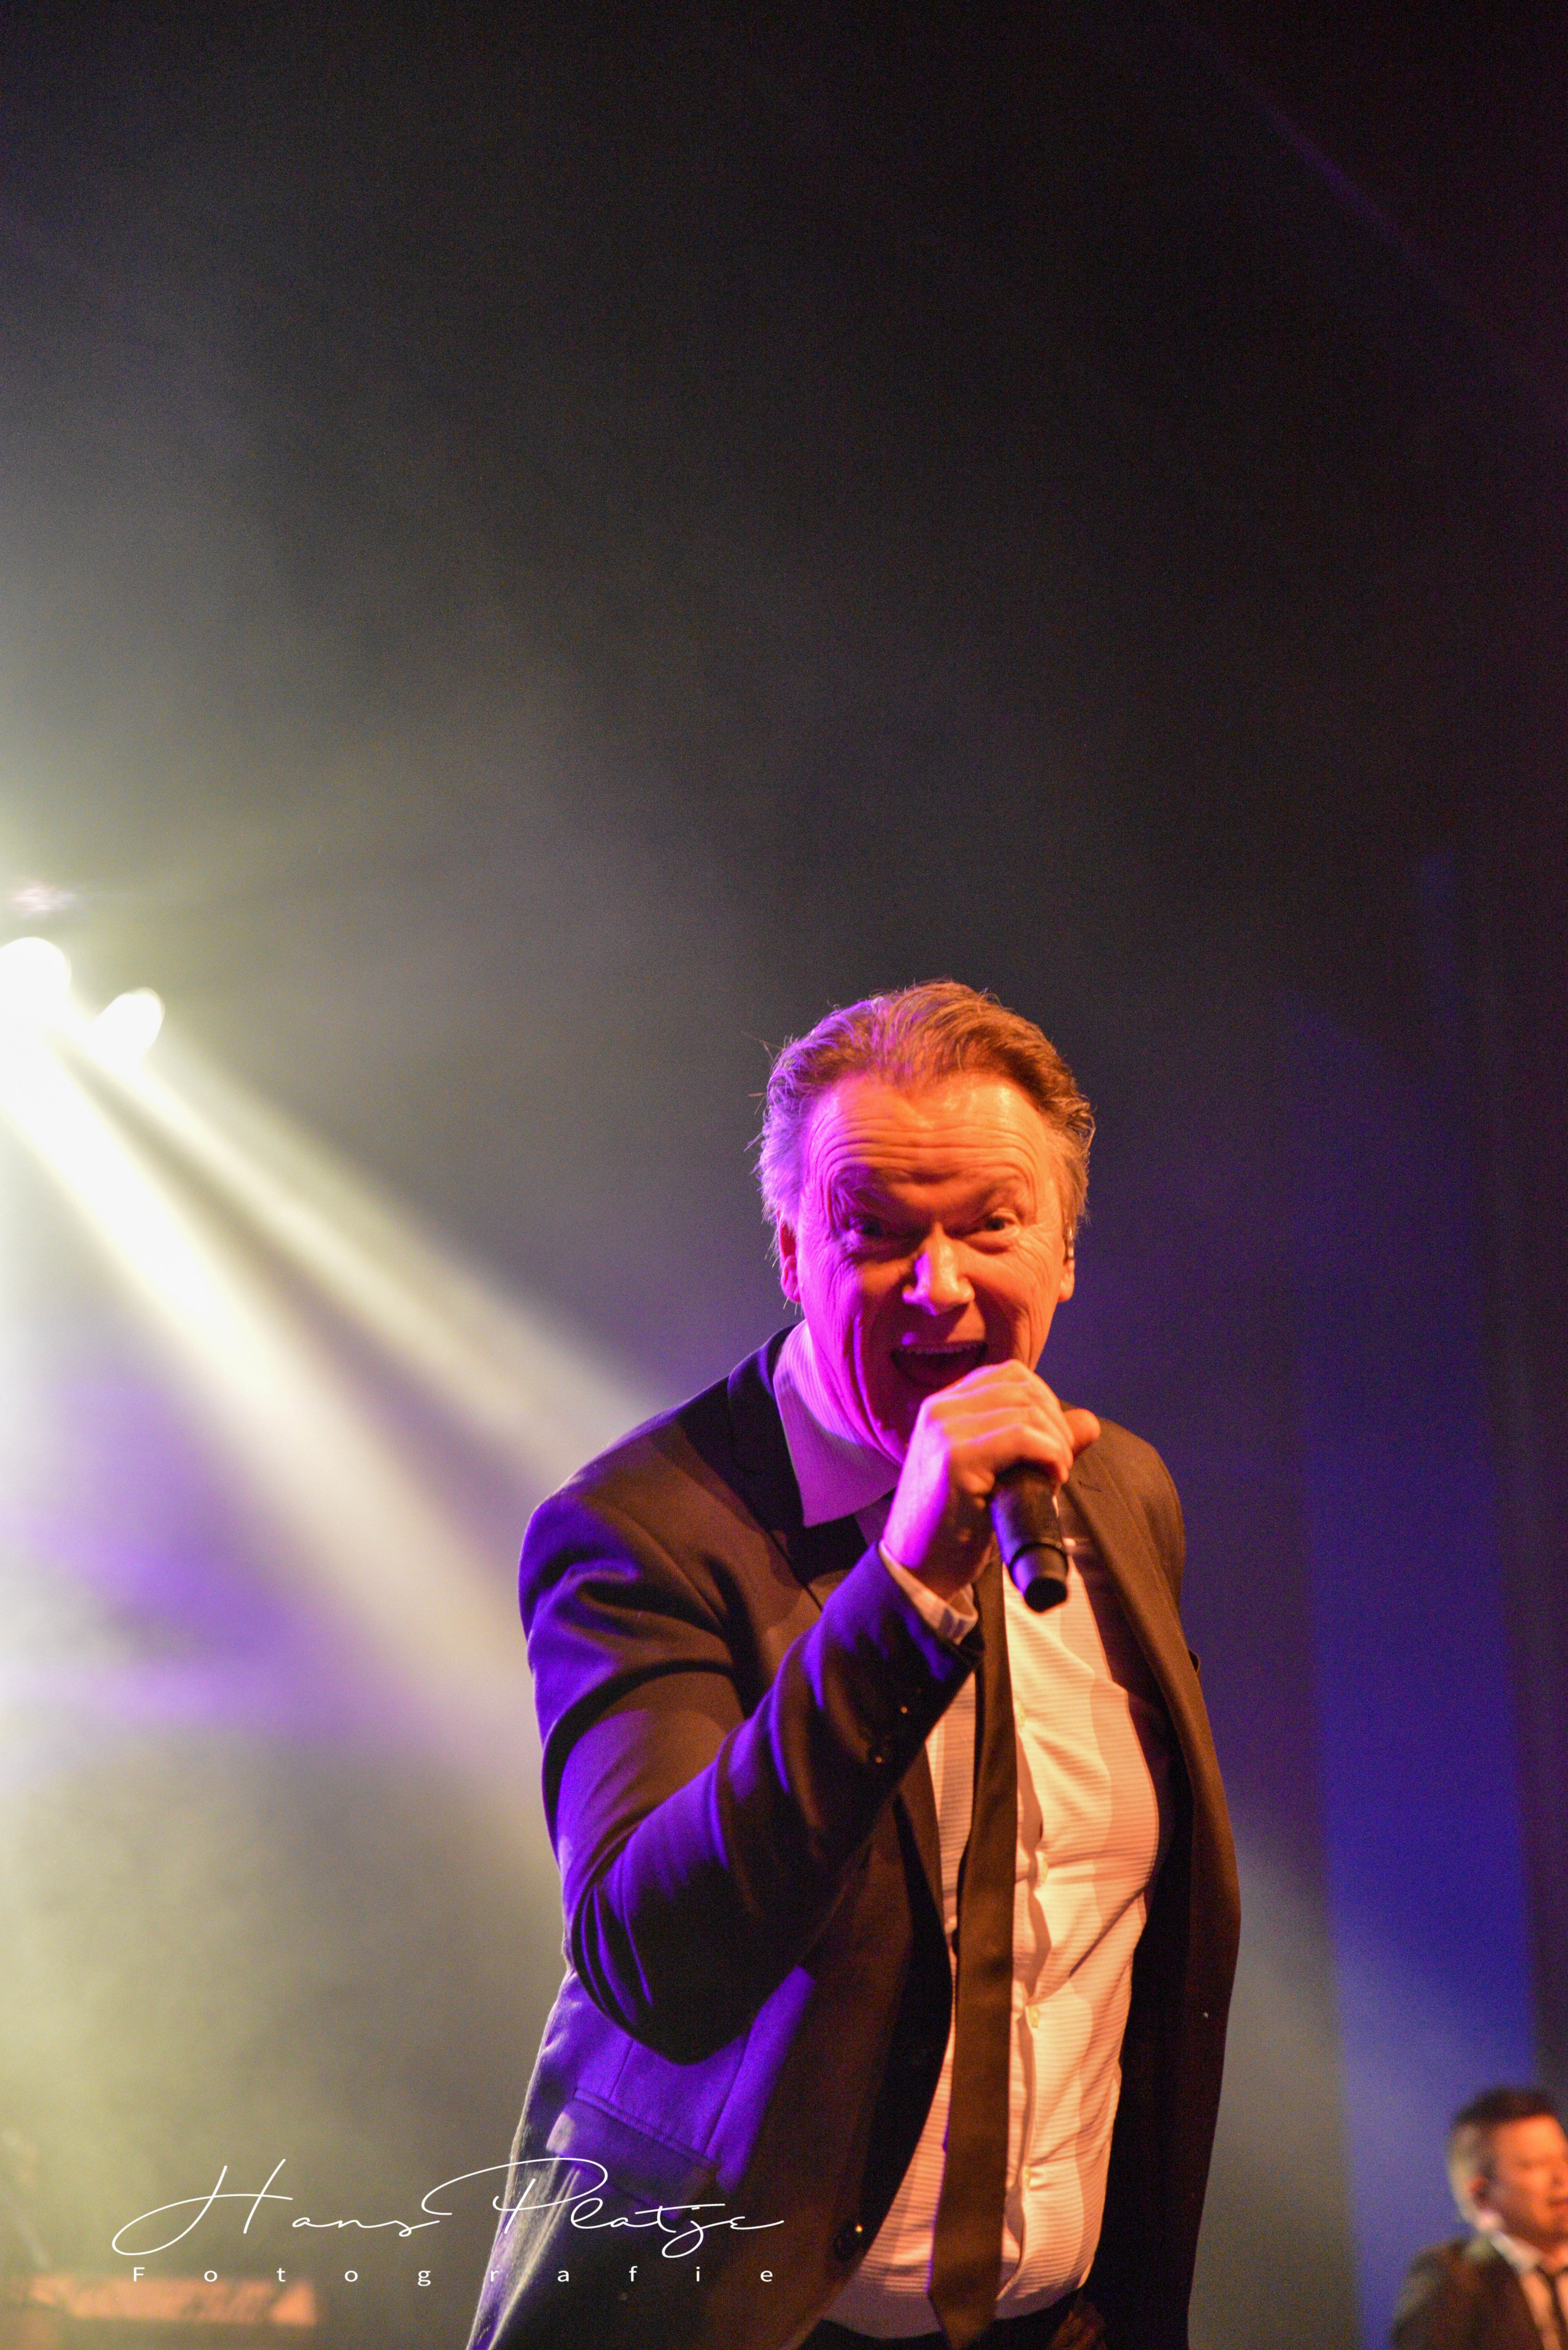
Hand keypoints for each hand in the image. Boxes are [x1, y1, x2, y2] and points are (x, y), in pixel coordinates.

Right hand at [882, 1362, 1099, 1601]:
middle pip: (1022, 1388)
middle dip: (1056, 1423)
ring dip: (1057, 1442)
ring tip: (1054, 1475)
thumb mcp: (1000, 1474)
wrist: (917, 1571)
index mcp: (944, 1406)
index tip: (1054, 1441)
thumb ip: (1041, 1443)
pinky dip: (1050, 1454)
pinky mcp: (954, 1458)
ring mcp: (944, 1430)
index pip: (1010, 1375)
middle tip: (1059, 1464)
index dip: (1045, 1402)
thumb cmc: (956, 1526)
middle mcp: (939, 1409)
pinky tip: (1052, 1478)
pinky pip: (1022, 1437)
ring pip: (1026, 1410)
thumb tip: (1088, 1422)